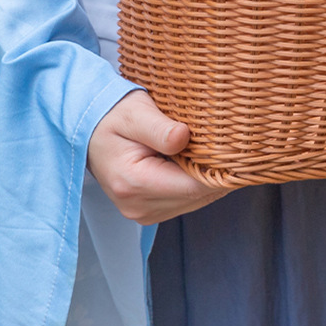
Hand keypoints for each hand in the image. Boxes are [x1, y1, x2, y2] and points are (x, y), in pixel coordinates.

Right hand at [87, 89, 229, 224]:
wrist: (90, 129)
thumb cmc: (113, 116)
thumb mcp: (136, 112)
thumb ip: (160, 129)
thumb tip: (184, 137)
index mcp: (133, 183)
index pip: (193, 186)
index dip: (219, 169)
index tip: (235, 149)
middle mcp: (137, 206)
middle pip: (198, 197)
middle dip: (216, 172)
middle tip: (227, 144)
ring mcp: (142, 213)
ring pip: (196, 201)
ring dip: (207, 178)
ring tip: (208, 150)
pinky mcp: (148, 211)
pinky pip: (186, 200)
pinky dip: (196, 182)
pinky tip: (194, 161)